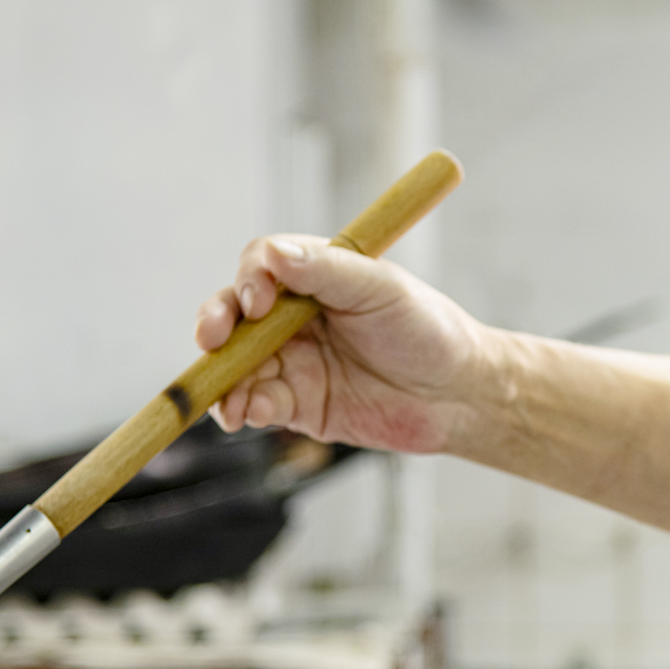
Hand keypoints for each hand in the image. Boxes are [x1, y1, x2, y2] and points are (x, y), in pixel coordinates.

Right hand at [194, 237, 492, 452]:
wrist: (458, 395)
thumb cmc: (427, 330)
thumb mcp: (380, 289)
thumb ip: (326, 270)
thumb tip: (273, 254)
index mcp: (314, 277)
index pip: (261, 266)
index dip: (249, 280)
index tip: (259, 301)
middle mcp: (294, 317)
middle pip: (233, 315)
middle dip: (214, 326)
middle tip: (212, 341)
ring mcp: (292, 362)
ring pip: (236, 365)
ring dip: (222, 378)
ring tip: (229, 396)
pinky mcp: (298, 405)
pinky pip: (256, 404)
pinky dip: (244, 408)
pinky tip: (250, 414)